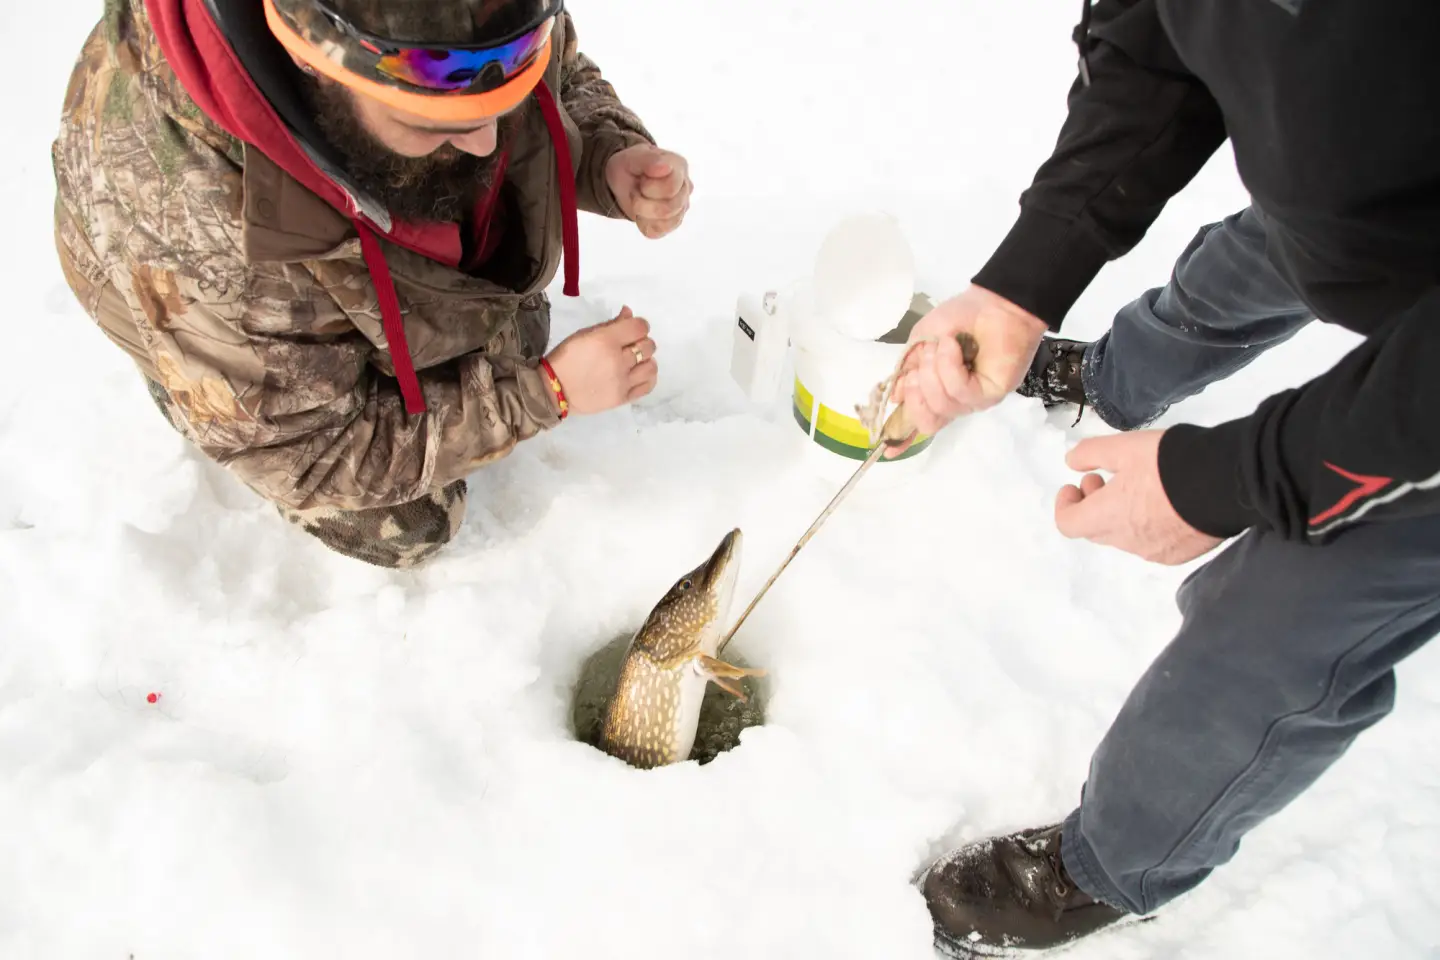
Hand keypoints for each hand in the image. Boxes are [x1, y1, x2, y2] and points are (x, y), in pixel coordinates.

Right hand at [544, 306, 657, 414]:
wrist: (554, 389)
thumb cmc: (567, 357)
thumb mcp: (584, 334)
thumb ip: (610, 324)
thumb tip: (629, 313)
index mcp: (606, 341)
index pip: (640, 327)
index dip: (640, 325)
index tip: (633, 329)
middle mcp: (617, 361)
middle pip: (648, 346)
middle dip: (642, 341)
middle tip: (631, 345)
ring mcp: (622, 382)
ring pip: (651, 366)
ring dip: (646, 360)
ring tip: (635, 361)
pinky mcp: (622, 398)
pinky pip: (647, 386)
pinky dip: (647, 378)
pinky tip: (638, 374)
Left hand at [604, 144, 691, 238]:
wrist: (625, 177)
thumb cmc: (631, 165)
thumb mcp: (632, 158)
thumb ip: (648, 160)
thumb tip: (665, 167)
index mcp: (679, 167)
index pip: (671, 187)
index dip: (648, 187)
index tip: (641, 178)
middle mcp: (685, 187)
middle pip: (668, 209)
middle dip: (643, 202)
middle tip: (637, 190)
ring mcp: (681, 207)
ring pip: (664, 222)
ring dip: (642, 213)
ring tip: (639, 199)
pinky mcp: (673, 222)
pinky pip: (657, 231)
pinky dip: (643, 223)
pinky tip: (641, 211)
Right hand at [885, 285, 1047, 455]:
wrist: (993, 303)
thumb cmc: (960, 318)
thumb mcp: (921, 341)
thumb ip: (907, 369)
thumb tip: (896, 396)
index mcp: (937, 391)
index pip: (920, 421)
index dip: (901, 439)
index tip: (885, 451)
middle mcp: (955, 401)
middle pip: (927, 422)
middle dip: (915, 395)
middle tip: (918, 367)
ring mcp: (973, 400)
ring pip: (942, 404)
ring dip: (934, 370)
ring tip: (942, 344)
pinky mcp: (990, 393)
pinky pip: (960, 391)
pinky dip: (950, 366)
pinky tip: (954, 347)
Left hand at [1054, 431, 1223, 564]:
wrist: (1229, 482)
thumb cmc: (1171, 462)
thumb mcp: (1124, 446)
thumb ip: (1091, 453)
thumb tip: (1071, 463)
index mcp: (1108, 516)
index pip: (1068, 524)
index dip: (1065, 504)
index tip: (1074, 485)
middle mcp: (1127, 541)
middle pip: (1094, 530)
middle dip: (1092, 505)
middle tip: (1103, 479)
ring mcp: (1154, 551)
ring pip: (1123, 537)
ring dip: (1118, 515)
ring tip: (1137, 487)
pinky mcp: (1179, 554)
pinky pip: (1151, 544)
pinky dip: (1146, 526)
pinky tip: (1163, 503)